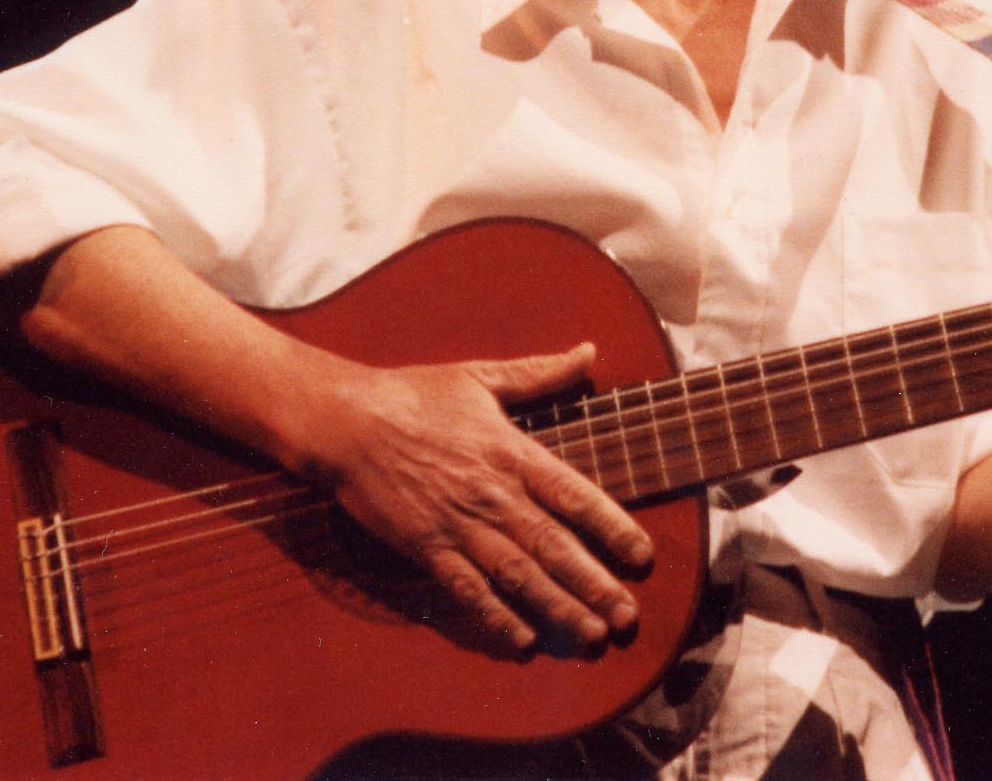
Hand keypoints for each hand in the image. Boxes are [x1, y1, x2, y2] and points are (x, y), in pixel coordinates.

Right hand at [289, 342, 653, 655]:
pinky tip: (525, 642)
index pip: (575, 495)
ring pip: (518, 576)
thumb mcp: (481, 377)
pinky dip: (497, 618)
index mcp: (512, 451)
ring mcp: (459, 525)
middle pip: (553, 546)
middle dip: (594, 585)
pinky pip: (468, 590)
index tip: (643, 556)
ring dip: (558, 609)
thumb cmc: (415, 395)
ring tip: (593, 637)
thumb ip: (540, 373)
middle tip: (629, 618)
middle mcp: (492, 493)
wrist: (347, 421)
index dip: (613, 527)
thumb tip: (589, 350)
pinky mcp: (426, 547)